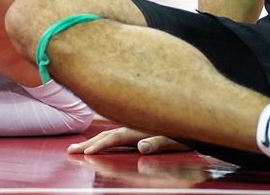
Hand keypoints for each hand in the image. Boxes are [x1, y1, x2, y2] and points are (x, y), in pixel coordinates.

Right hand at [68, 126, 187, 154]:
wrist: (198, 115)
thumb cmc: (190, 131)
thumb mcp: (177, 139)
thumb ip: (159, 141)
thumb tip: (140, 146)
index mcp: (141, 128)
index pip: (114, 138)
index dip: (99, 145)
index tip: (85, 154)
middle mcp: (136, 125)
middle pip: (107, 135)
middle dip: (89, 143)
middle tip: (71, 150)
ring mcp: (137, 125)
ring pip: (111, 133)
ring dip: (95, 140)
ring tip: (81, 146)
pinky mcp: (141, 127)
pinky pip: (119, 133)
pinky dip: (106, 138)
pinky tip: (102, 140)